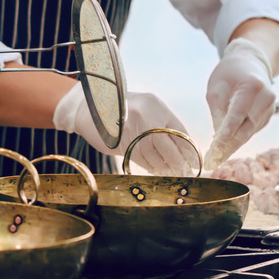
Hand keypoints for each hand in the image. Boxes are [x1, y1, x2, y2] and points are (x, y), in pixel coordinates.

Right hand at [53, 82, 195, 174]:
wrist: (85, 109)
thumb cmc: (118, 111)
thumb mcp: (142, 108)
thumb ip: (159, 124)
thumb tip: (181, 148)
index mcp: (154, 105)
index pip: (179, 131)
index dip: (188, 148)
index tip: (194, 161)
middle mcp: (145, 115)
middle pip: (168, 145)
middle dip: (178, 162)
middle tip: (185, 172)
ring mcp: (132, 128)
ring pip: (154, 154)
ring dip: (164, 167)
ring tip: (172, 174)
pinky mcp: (121, 142)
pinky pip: (141, 159)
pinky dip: (151, 167)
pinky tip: (157, 170)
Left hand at [204, 38, 274, 169]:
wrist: (250, 62)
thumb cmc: (229, 73)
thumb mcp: (216, 88)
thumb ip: (217, 111)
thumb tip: (218, 139)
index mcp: (252, 87)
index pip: (236, 116)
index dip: (225, 136)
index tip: (213, 152)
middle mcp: (266, 99)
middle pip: (244, 130)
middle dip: (227, 148)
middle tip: (211, 163)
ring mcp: (270, 109)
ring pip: (247, 134)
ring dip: (231, 146)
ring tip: (213, 158)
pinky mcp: (268, 117)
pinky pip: (250, 131)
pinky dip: (237, 138)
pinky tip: (224, 146)